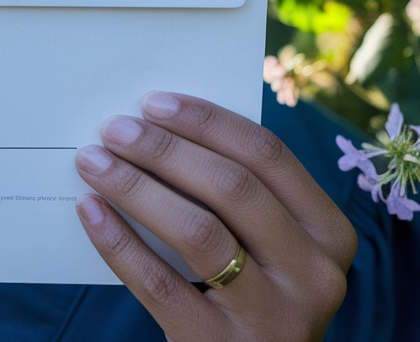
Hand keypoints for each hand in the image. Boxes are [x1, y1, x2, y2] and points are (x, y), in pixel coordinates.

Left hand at [74, 92, 356, 341]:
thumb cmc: (252, 296)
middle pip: (233, 188)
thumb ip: (241, 199)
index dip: (207, 122)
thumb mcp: (273, 250)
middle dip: (166, 150)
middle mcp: (313, 275)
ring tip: (94, 162)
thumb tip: (161, 129)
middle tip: (115, 129)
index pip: (268, 156)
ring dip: (137, 187)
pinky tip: (90, 212)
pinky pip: (159, 284)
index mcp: (329, 234)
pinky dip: (118, 242)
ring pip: (198, 232)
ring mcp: (271, 317)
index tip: (154, 103)